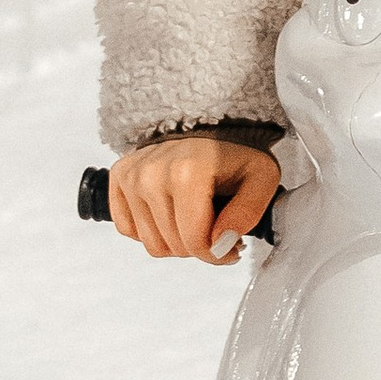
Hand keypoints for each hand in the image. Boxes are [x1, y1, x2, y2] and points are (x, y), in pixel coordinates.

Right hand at [107, 134, 280, 262]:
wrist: (207, 125)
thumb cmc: (233, 152)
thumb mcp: (261, 178)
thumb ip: (247, 213)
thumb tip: (223, 243)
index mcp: (187, 172)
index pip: (194, 241)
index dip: (216, 254)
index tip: (230, 247)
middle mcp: (152, 174)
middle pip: (173, 246)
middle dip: (199, 247)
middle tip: (216, 230)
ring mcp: (132, 176)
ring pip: (151, 243)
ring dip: (176, 242)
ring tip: (196, 222)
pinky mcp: (119, 178)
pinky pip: (128, 229)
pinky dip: (151, 231)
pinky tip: (171, 215)